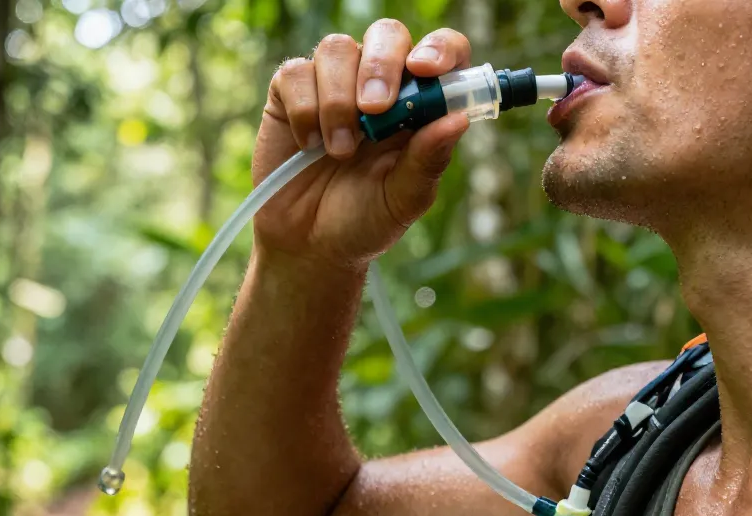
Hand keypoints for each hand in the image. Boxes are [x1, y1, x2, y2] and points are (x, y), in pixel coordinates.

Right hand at [250, 21, 471, 270]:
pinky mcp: (292, 92)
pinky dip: (304, 110)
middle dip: (381, 66)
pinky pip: (296, 73)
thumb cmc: (364, 220)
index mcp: (419, 105)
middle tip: (374, 110)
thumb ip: (428, 160)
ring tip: (339, 151)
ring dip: (338, 101)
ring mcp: (334, 83)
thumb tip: (459, 119)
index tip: (427, 69)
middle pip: (387, 35)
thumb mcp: (403, 199)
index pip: (442, 54)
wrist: (308, 245)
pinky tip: (309, 144)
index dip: (440, 49)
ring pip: (337, 49)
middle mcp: (379, 84)